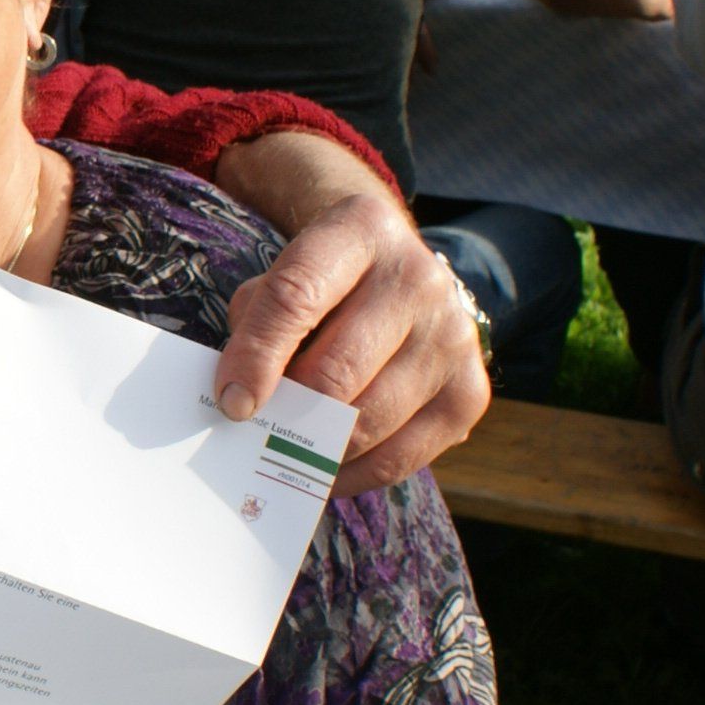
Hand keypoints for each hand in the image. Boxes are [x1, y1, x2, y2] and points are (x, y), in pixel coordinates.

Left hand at [211, 193, 489, 497]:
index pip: (296, 297)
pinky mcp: (471, 390)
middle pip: (336, 370)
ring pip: (368, 419)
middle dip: (288, 412)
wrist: (398, 272)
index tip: (233, 403)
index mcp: (362, 230)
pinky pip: (404, 456)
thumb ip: (258, 323)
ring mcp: (453, 336)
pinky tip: (325, 472)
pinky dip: (355, 474)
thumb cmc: (325, 283)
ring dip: (318, 448)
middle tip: (259, 435)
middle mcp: (419, 278)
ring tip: (286, 454)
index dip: (257, 355)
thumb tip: (242, 401)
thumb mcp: (284, 274)